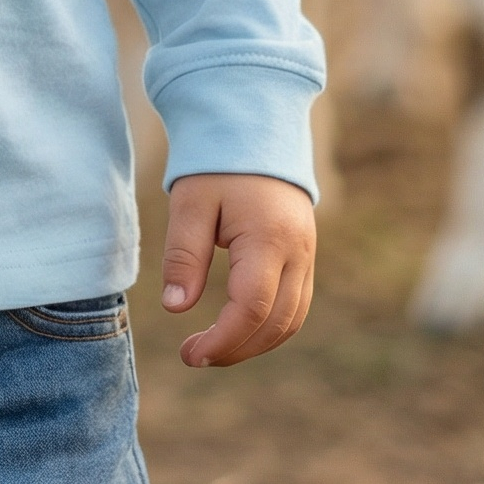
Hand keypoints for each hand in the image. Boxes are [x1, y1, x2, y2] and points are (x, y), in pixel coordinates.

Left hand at [160, 172, 314, 366]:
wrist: (255, 128)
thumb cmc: (218, 164)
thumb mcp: (191, 202)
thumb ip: (184, 255)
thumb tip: (175, 308)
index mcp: (268, 238)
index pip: (251, 308)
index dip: (223, 340)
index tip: (190, 353)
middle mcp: (298, 251)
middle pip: (275, 323)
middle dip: (236, 349)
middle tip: (193, 355)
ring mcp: (307, 254)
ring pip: (291, 319)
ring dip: (254, 343)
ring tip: (212, 348)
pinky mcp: (305, 255)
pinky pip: (295, 305)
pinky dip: (269, 326)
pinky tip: (237, 328)